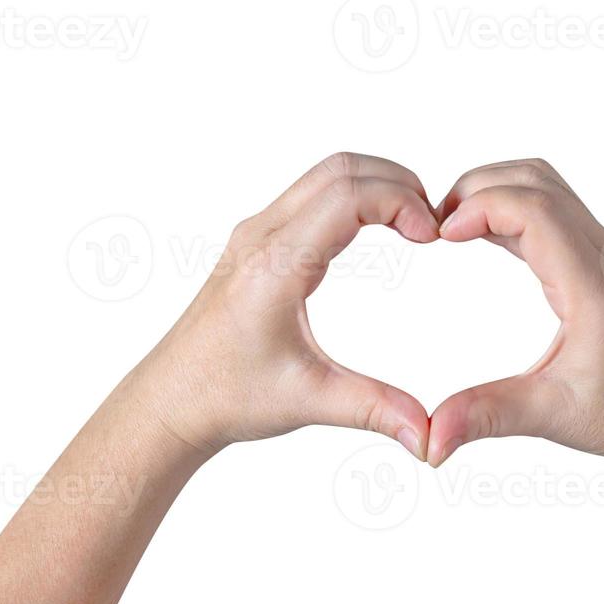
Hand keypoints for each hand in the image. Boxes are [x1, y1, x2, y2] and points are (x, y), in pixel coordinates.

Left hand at [129, 153, 438, 461]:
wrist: (170, 400)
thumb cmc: (225, 396)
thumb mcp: (308, 402)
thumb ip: (375, 409)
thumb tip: (429, 434)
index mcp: (274, 267)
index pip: (347, 195)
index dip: (401, 202)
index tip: (433, 236)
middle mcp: (261, 237)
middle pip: (340, 169)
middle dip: (397, 184)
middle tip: (433, 225)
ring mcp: (256, 234)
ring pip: (325, 175)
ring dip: (376, 185)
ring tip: (414, 226)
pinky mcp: (258, 242)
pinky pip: (313, 194)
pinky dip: (355, 197)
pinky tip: (379, 230)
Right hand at [427, 158, 603, 471]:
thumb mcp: (552, 417)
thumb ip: (487, 416)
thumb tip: (429, 440)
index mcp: (595, 288)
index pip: (537, 211)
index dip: (481, 207)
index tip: (440, 235)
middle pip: (537, 182)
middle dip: (477, 189)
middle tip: (433, 225)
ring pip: (545, 184)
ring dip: (494, 190)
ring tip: (450, 226)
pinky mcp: (598, 256)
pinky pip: (551, 207)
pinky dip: (510, 206)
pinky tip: (479, 234)